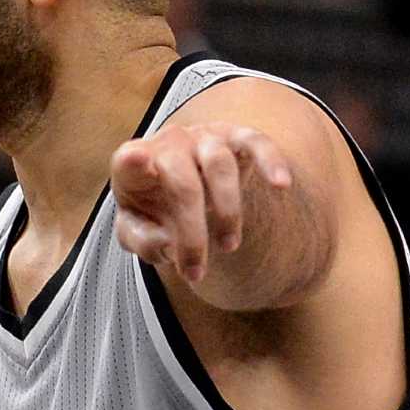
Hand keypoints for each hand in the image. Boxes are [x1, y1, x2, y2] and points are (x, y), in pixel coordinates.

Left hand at [110, 122, 292, 285]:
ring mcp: (202, 138)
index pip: (128, 161)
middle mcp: (167, 144)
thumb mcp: (138, 231)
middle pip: (182, 182)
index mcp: (133, 166)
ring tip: (228, 247)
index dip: (133, 160)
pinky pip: (256, 142)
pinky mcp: (236, 137)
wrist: (187, 189)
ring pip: (219, 165)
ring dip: (227, 211)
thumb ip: (141, 240)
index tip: (137, 160)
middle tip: (195, 272)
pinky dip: (270, 160)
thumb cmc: (155, 210)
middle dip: (191, 233)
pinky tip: (282, 185)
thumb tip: (167, 246)